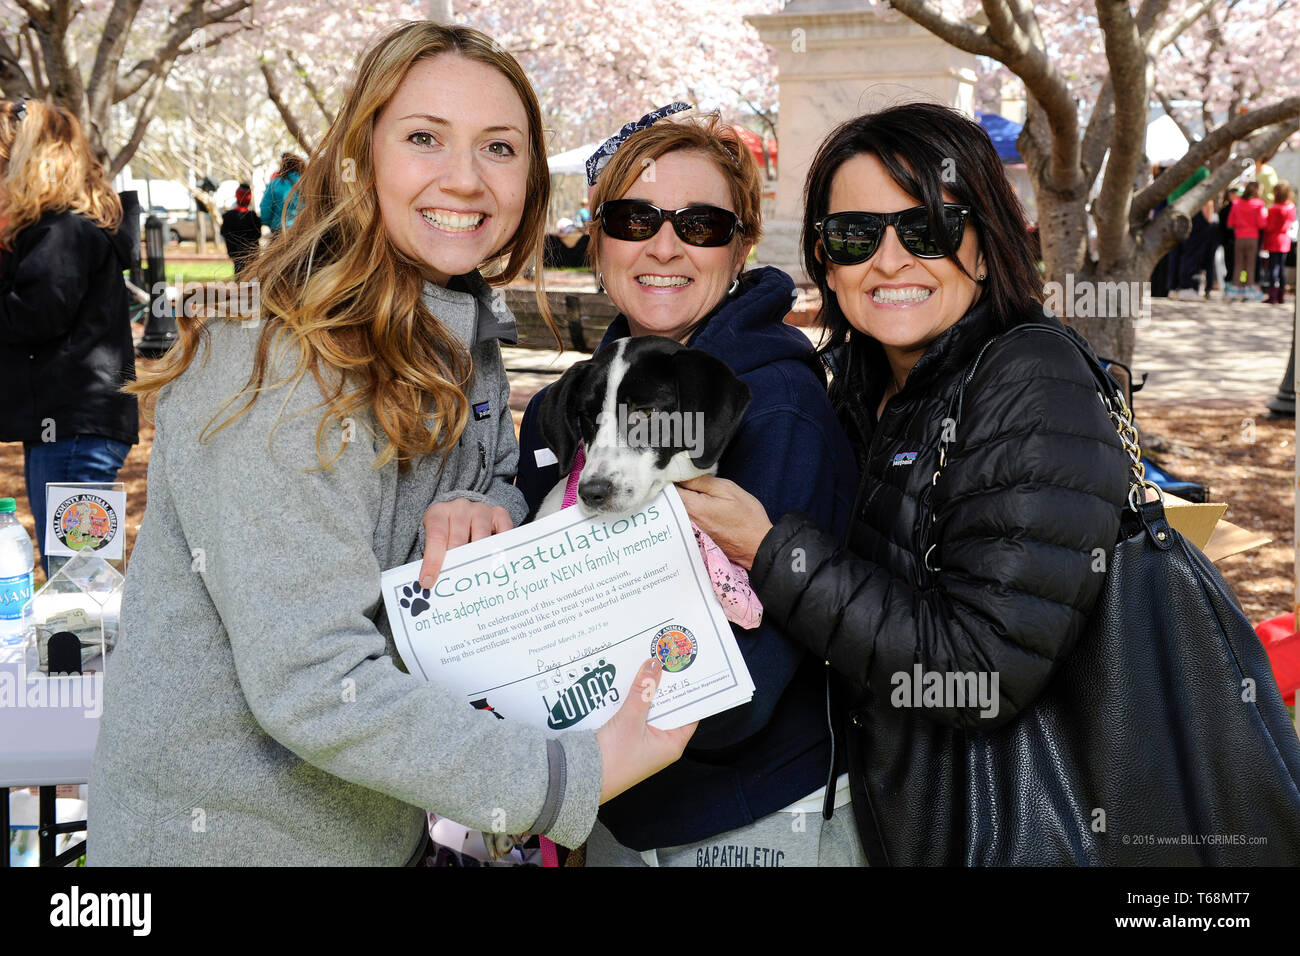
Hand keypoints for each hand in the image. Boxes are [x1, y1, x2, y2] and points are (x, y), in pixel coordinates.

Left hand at [419, 499, 512, 587]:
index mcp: (439, 513)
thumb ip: (435, 557)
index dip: (433, 560)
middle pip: (459, 539)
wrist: (462, 512)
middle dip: (456, 563)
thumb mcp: (435, 540)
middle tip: (456, 582)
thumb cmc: (447, 531)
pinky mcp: (499, 514)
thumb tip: (431, 583)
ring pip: (481, 536)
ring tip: (477, 576)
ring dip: (478, 557)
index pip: (436, 537)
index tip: (428, 581)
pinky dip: (500, 548)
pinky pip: (503, 532)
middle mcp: (460, 508)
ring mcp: (481, 510)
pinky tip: (496, 562)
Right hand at [595, 659, 696, 802]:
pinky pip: (635, 714)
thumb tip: (654, 666)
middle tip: (663, 662)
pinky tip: (627, 686)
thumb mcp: (630, 719)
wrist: (581, 779)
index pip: (689, 712)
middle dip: (663, 687)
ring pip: (650, 710)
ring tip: (645, 668)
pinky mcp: (628, 739)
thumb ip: (642, 690)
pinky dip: (633, 701)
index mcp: (672, 744)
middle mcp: (661, 744)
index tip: (686, 669)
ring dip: (646, 692)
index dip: (688, 691)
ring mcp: (644, 742)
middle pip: (668, 708)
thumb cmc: (613, 760)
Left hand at [676, 475, 772, 569]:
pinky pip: (688, 514)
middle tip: (692, 474)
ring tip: (699, 486)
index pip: (669, 486)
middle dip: (678, 484)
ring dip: (686, 494)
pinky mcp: (698, 533)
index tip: (682, 467)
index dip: (673, 474)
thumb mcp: (727, 489)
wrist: (757, 545)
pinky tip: (704, 500)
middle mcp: (687, 519)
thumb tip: (682, 472)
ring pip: (679, 505)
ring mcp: (691, 528)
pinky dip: (692, 505)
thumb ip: (701, 480)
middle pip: (672, 497)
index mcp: (692, 507)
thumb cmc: (747, 517)